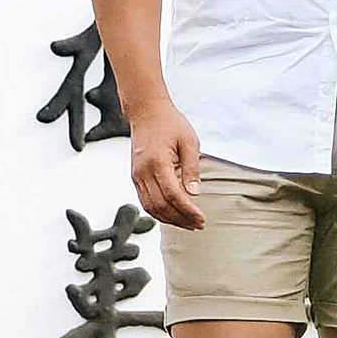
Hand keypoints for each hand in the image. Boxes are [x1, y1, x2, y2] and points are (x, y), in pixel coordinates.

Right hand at [129, 99, 206, 230]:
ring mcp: (137, 175)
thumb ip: (192, 168)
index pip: (173, 195)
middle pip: (161, 206)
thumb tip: (194, 193)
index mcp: (157, 162)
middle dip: (181, 219)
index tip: (201, 219)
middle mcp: (143, 172)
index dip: (188, 211)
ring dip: (170, 219)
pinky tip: (172, 215)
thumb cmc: (169, 123)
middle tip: (198, 225)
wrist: (146, 112)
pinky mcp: (135, 177)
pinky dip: (158, 212)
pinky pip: (145, 201)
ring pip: (151, 207)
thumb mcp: (189, 141)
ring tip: (188, 224)